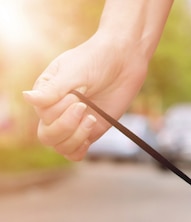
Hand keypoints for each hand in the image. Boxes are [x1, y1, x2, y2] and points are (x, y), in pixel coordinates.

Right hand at [23, 33, 148, 160]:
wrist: (123, 62)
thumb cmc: (95, 60)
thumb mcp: (74, 72)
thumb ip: (53, 89)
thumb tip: (26, 98)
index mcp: (45, 94)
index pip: (43, 115)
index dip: (60, 110)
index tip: (78, 95)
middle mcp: (55, 110)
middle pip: (47, 136)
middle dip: (67, 125)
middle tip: (85, 107)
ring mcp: (72, 122)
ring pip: (61, 146)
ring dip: (77, 137)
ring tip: (92, 118)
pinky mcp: (89, 130)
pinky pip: (76, 152)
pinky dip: (80, 149)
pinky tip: (90, 134)